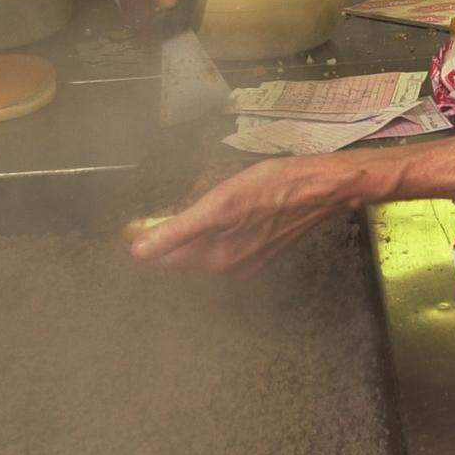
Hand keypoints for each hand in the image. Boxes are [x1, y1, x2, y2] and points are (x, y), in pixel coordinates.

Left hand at [127, 154, 349, 275]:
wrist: (320, 188)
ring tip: (188, 209)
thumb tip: (138, 252)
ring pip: (203, 250)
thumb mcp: (219, 201)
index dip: (147, 237)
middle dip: (170, 235)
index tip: (134, 223)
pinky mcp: (261, 251)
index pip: (164, 256)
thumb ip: (177, 229)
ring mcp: (247, 262)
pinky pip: (223, 247)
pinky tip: (220, 214)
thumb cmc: (271, 187)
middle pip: (184, 254)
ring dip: (191, 234)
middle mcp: (229, 267)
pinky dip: (213, 234)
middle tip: (161, 211)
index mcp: (215, 258)